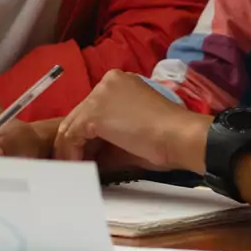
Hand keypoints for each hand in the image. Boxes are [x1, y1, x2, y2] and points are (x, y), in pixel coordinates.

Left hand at [53, 70, 207, 173]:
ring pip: (71, 125)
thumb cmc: (166, 137)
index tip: (88, 153)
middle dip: (76, 141)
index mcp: (119, 82)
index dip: (87, 133)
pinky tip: (79, 166)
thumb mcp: (132, 131)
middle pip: (79, 114)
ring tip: (76, 168)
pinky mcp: (94, 114)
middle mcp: (106, 83)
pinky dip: (72, 154)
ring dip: (71, 149)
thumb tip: (90, 153)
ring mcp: (98, 96)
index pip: (92, 108)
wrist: (179, 136)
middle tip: (78, 162)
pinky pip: (72, 137)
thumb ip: (109, 136)